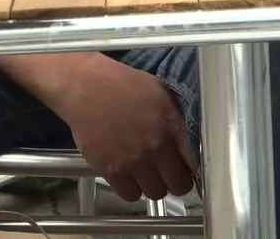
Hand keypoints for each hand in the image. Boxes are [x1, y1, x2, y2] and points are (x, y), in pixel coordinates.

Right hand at [54, 60, 195, 201]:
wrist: (84, 86)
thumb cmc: (120, 84)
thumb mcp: (159, 92)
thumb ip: (176, 119)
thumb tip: (190, 140)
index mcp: (172, 125)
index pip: (195, 163)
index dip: (194, 170)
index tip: (189, 171)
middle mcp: (156, 146)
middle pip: (179, 185)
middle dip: (175, 180)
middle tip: (167, 173)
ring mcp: (133, 161)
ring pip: (155, 193)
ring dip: (152, 184)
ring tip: (144, 171)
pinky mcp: (111, 170)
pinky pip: (130, 195)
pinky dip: (131, 188)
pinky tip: (128, 173)